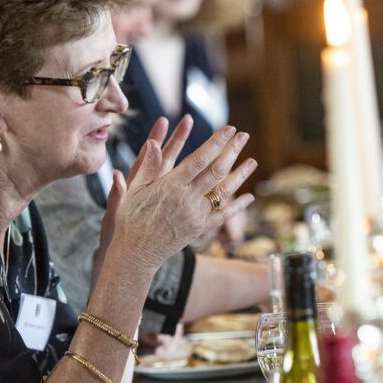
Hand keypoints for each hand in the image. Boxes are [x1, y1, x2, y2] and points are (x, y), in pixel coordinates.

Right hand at [104, 117, 255, 272]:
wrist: (135, 253)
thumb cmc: (130, 219)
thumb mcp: (134, 189)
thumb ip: (147, 165)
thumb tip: (152, 142)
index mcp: (171, 185)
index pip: (200, 159)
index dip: (216, 143)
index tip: (228, 129)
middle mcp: (187, 198)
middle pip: (216, 171)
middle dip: (232, 151)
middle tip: (244, 135)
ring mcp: (196, 214)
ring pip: (224, 192)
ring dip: (240, 174)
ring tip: (253, 160)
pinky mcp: (199, 228)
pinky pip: (223, 215)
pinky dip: (237, 206)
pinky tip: (249, 196)